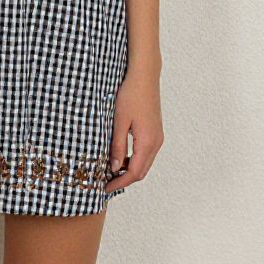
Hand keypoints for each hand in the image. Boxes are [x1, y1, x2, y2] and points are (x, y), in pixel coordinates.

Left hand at [104, 67, 163, 192]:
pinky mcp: (155, 131)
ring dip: (129, 170)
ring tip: (111, 170)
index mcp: (147, 142)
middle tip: (106, 182)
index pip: (134, 173)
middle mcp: (156, 142)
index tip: (105, 188)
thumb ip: (117, 146)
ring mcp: (157, 137)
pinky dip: (134, 159)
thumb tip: (115, 168)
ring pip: (144, 162)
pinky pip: (146, 153)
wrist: (144, 76)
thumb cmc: (131, 94)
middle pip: (141, 171)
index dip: (119, 183)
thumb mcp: (119, 121)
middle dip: (124, 179)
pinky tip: (121, 155)